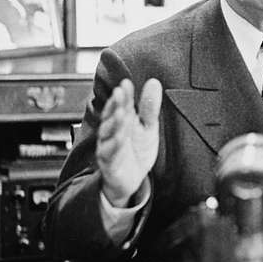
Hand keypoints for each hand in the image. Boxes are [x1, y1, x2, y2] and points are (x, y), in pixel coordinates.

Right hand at [96, 78, 161, 206]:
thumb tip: (154, 82)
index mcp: (122, 121)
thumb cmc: (137, 150)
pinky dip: (113, 146)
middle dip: (115, 104)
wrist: (132, 179)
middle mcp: (112, 132)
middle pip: (111, 116)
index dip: (124, 94)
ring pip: (108, 134)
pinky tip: (119, 138)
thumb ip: (150, 107)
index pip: (122, 104)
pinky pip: (109, 154)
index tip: (126, 84)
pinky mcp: (110, 164)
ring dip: (113, 123)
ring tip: (120, 113)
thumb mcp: (148, 127)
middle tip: (120, 93)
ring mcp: (109, 147)